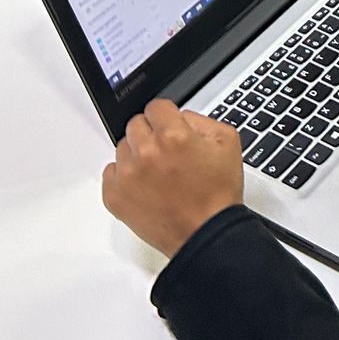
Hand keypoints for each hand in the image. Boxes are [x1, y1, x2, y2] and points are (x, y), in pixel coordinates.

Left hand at [101, 99, 244, 258]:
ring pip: (123, 147)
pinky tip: (144, 185)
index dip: (167, 116)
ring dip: (138, 153)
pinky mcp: (115, 196)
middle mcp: (146, 152)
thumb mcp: (227, 142)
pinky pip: (110, 172)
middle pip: (136, 124)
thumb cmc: (216, 194)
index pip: (156, 106)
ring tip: (158, 172)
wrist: (205, 233)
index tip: (170, 125)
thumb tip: (180, 117)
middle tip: (168, 152)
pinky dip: (124, 175)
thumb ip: (201, 119)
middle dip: (152, 133)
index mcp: (173, 136)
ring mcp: (127, 175)